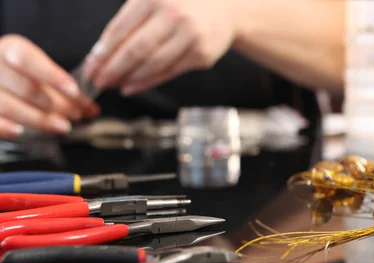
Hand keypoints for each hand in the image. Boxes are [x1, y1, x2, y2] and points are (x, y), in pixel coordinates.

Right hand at [0, 35, 98, 136]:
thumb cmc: (22, 78)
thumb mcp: (43, 77)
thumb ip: (67, 92)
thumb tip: (92, 110)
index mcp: (9, 49)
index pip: (27, 58)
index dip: (51, 75)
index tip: (74, 92)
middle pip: (24, 86)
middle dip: (54, 104)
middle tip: (75, 114)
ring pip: (7, 105)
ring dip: (38, 118)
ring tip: (62, 126)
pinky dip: (4, 126)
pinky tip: (19, 132)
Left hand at [84, 0, 236, 95]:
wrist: (225, 6)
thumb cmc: (181, 2)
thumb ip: (130, 20)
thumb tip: (101, 52)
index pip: (121, 29)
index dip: (103, 51)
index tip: (90, 66)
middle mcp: (174, 15)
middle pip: (135, 50)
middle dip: (113, 69)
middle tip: (98, 81)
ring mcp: (191, 36)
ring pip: (153, 65)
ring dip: (129, 78)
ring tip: (114, 85)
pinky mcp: (202, 55)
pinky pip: (170, 72)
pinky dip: (148, 82)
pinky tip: (133, 86)